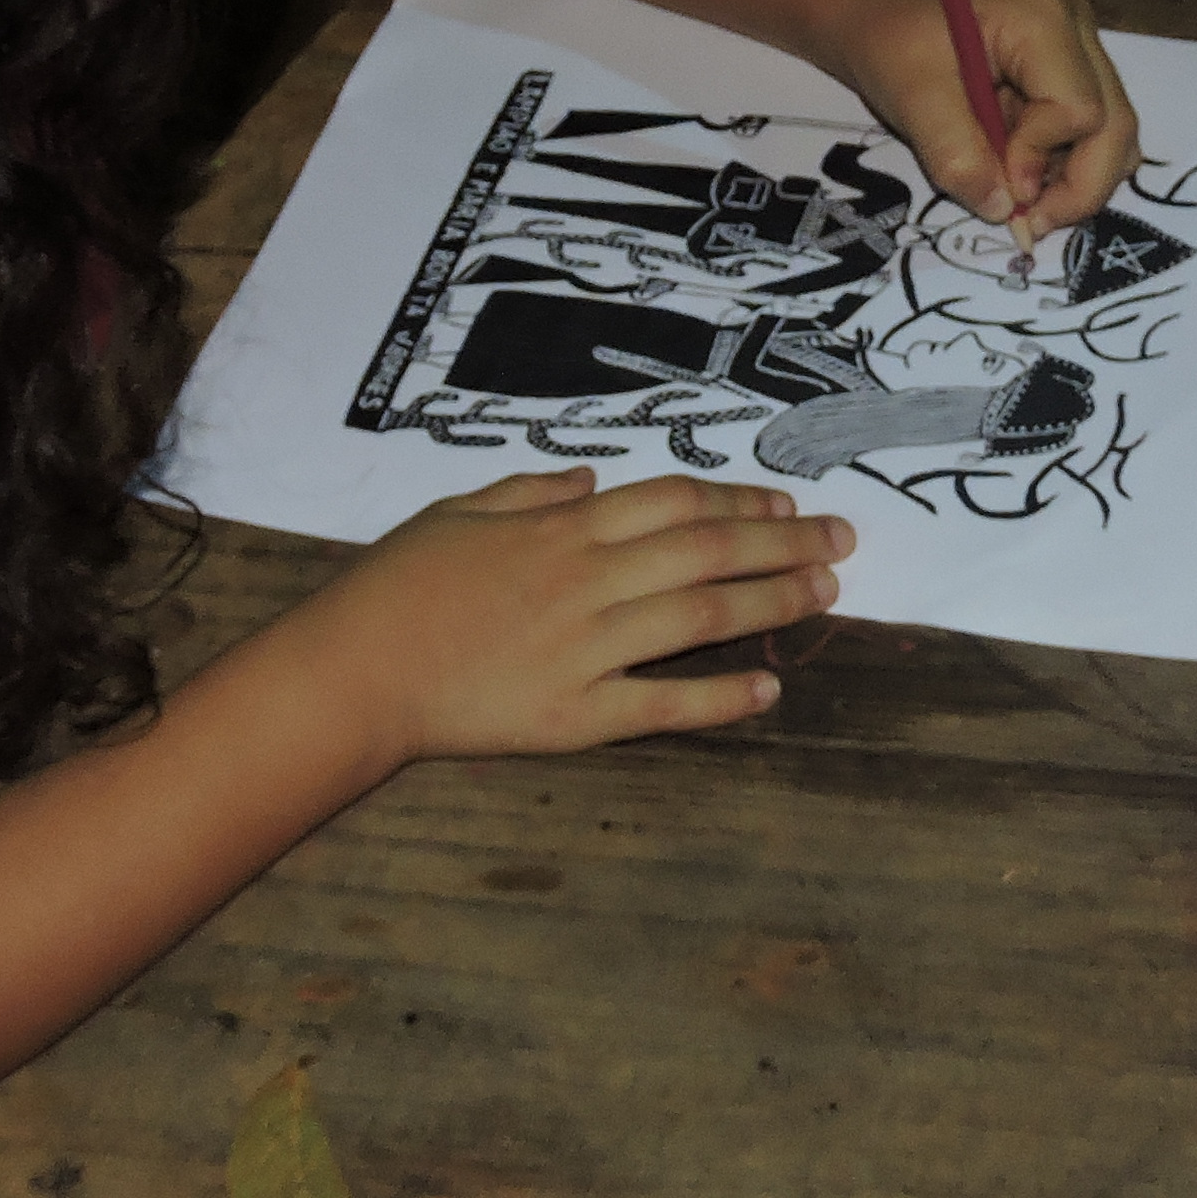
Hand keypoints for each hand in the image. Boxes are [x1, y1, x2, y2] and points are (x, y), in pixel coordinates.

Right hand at [278, 470, 850, 764]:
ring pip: (701, 618)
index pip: (673, 502)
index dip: (739, 499)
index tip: (787, 503)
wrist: (353, 673)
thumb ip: (526, 493)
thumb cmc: (395, 587)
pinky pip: (662, 705)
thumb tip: (585, 481)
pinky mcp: (575, 716)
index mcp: (560, 529)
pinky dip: (721, 699)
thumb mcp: (455, 513)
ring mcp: (585, 650)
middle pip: (707, 551)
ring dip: (772, 603)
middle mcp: (585, 581)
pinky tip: (768, 691)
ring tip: (824, 594)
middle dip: (784, 542)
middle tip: (842, 541)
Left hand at [839, 0, 1139, 250]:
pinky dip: (1065, 169)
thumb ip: (958, 156)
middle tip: (1029, 224)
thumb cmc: (893, 45)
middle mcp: (1079, 32)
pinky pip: (1093, 137)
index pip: (1079, 110)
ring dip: (1075, 183)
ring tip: (1022, 202)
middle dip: (1079, 189)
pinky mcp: (1075, 78)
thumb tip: (1004, 210)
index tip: (998, 190)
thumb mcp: (912, 100)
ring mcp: (1083, 54)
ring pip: (1113, 138)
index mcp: (1043, 20)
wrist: (881, 19)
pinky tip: (1021, 176)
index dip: (1040, 160)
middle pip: (1115, 126)